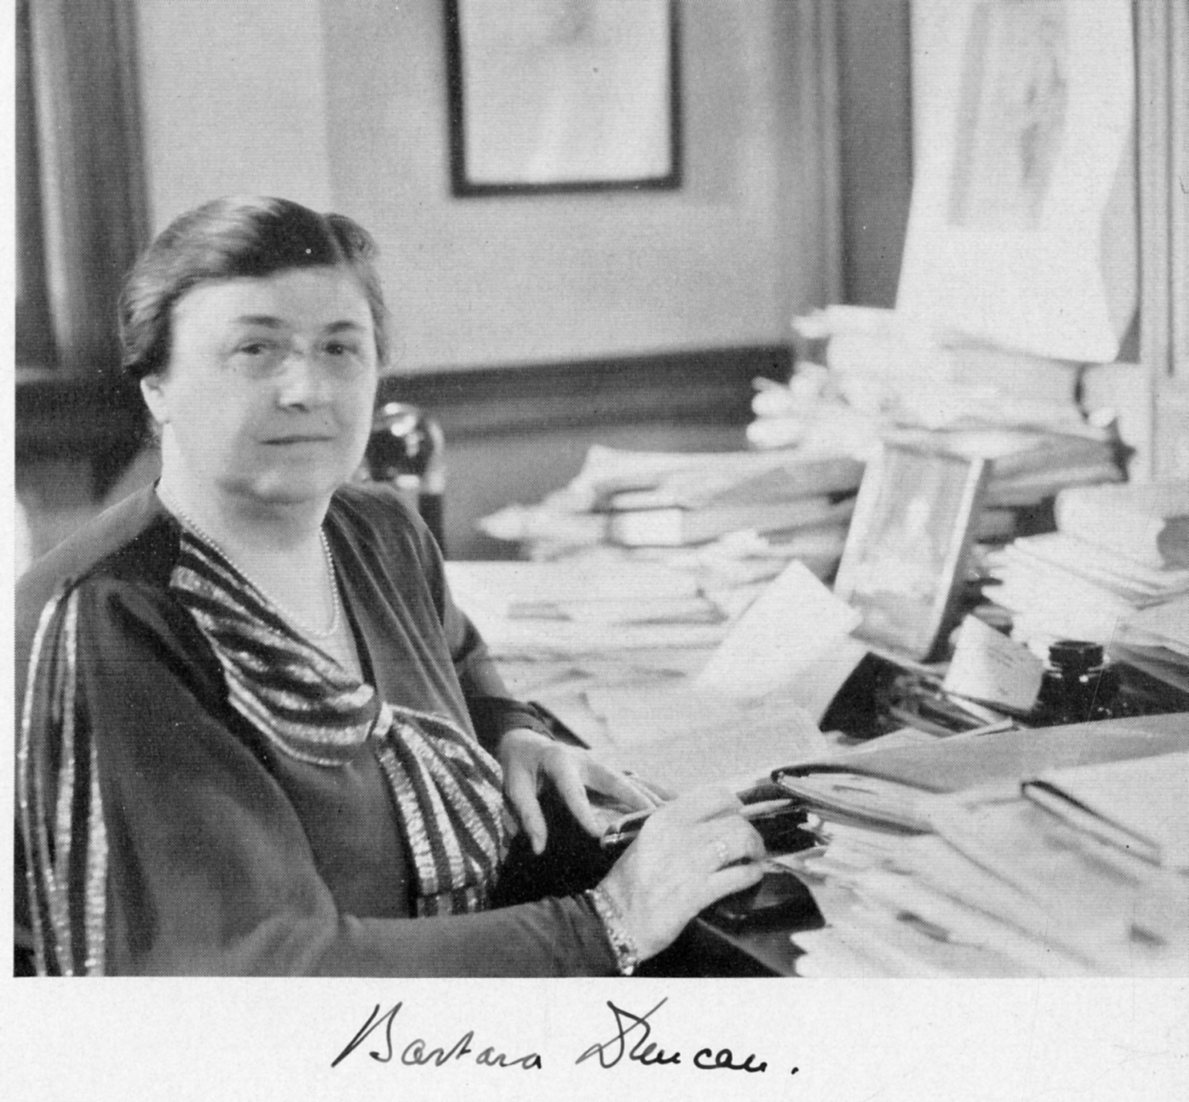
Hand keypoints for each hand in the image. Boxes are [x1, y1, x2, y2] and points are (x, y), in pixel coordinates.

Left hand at [498, 728, 658, 854]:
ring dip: (651, 795)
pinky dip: (652, 790)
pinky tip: (673, 800)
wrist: (524, 741)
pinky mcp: (605, 770)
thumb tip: (539, 847)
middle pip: (614, 780)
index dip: (586, 813)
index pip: (574, 791)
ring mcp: (598, 763)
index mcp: (559, 762)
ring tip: (676, 810)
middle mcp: (585, 760)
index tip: (598, 835)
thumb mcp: (513, 787)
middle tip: (655, 818)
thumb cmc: (518, 766)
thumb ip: (527, 814)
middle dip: (634, 800)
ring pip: (629, 780)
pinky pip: (632, 780)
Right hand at [598, 786, 764, 960]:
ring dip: (755, 850)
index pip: (715, 796)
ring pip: (740, 842)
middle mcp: (679, 834)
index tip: (736, 816)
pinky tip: (751, 875)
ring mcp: (691, 862)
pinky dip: (752, 874)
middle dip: (749, 832)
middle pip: (734, 820)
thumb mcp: (647, 840)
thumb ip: (676, 826)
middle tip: (751, 844)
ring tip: (754, 858)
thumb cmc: (629, 882)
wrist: (615, 919)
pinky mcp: (699, 891)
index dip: (733, 805)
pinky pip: (739, 875)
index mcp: (665, 818)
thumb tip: (710, 821)